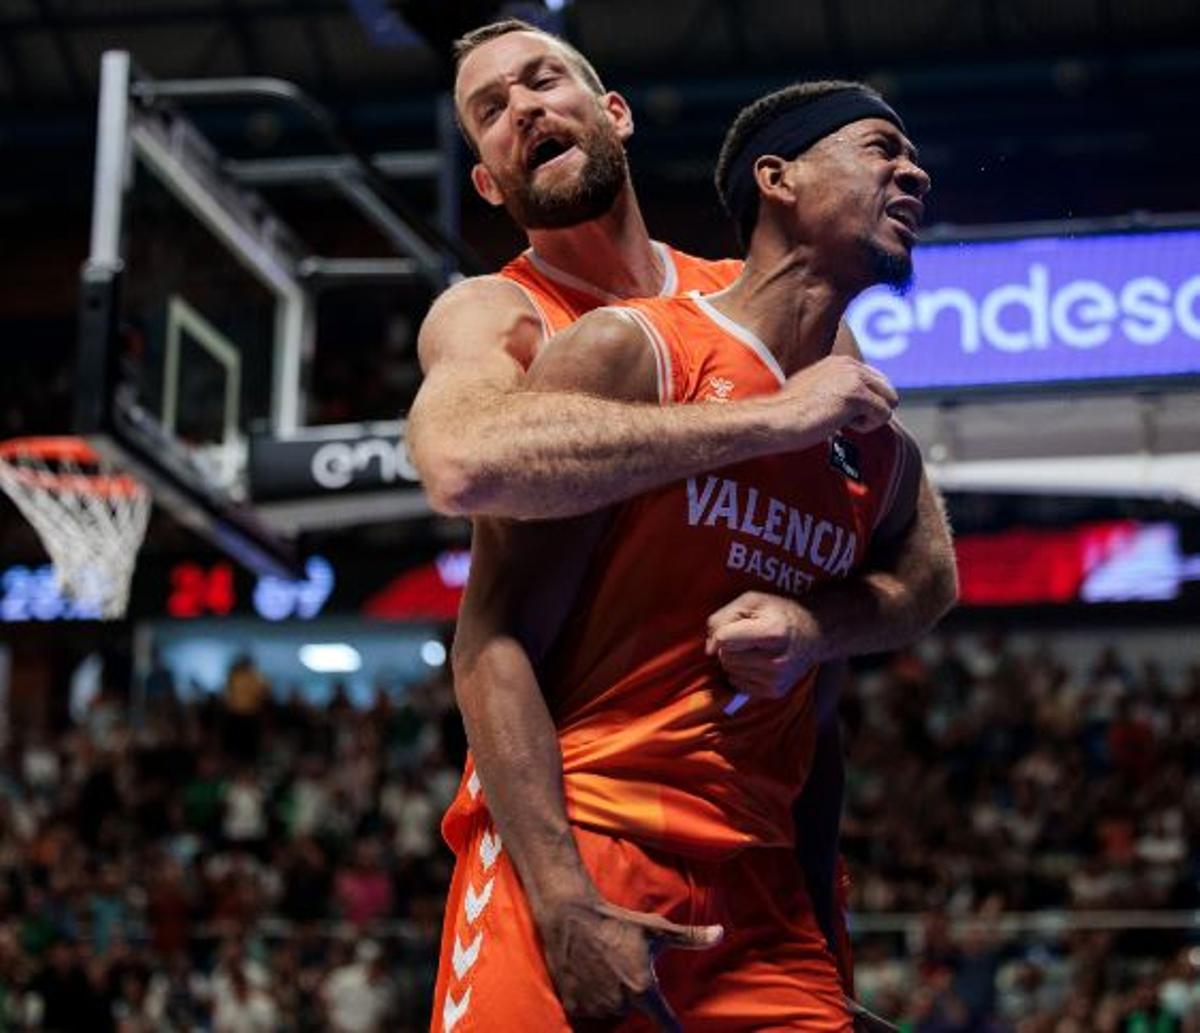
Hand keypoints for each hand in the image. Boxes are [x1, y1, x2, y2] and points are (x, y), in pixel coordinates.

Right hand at [537, 897, 722, 1029]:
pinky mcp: (574, 1008)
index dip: (673, 1031)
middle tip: (624, 975)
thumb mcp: (655, 929)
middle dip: (633, 1004)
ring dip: (612, 1006)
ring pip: (611, 1019)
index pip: (666, 1025)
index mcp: (643, 988)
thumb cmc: (617, 922)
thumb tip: (721, 933)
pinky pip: (588, 1018)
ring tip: (607, 978)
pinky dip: (592, 1007)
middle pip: (634, 1018)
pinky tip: (592, 983)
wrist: (571, 916)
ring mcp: (595, 1008)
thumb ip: (690, 937)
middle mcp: (620, 1003)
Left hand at [706, 592, 823, 699]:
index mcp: (772, 633)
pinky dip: (740, 673)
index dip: (720, 632)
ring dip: (734, 660)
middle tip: (746, 637)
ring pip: (730, 671)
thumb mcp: (752, 601)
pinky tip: (755, 662)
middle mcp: (776, 661)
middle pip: (726, 657)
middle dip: (729, 646)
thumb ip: (723, 617)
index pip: (725, 639)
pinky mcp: (775, 692)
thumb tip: (709, 648)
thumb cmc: (779, 612)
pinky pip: (738, 685)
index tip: (729, 627)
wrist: (814, 633)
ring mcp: (776, 680)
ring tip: (752, 649)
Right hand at [771, 356, 898, 446]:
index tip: (845, 414)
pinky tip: (842, 425)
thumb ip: (836, 388)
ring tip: (842, 422)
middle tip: (846, 420)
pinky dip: (867, 426)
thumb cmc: (787, 414)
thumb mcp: (814, 391)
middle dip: (873, 408)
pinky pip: (884, 414)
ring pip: (890, 401)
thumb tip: (856, 404)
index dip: (868, 402)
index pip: (877, 380)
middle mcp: (849, 365)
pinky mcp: (856, 395)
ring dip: (871, 417)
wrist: (775, 420)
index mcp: (840, 362)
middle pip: (888, 389)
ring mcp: (853, 378)